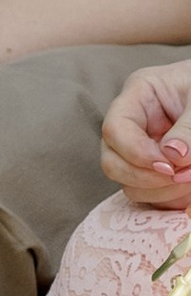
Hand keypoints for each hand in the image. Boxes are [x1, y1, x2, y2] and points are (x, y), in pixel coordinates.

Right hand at [105, 65, 190, 210]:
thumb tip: (172, 157)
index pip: (114, 129)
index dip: (136, 153)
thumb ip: (189, 127)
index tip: (169, 167)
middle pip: (112, 162)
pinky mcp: (157, 172)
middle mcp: (134, 126)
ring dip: (161, 191)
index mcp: (139, 97)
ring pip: (129, 185)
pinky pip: (152, 195)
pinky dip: (171, 198)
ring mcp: (143, 151)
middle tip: (181, 177)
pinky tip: (190, 188)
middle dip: (145, 177)